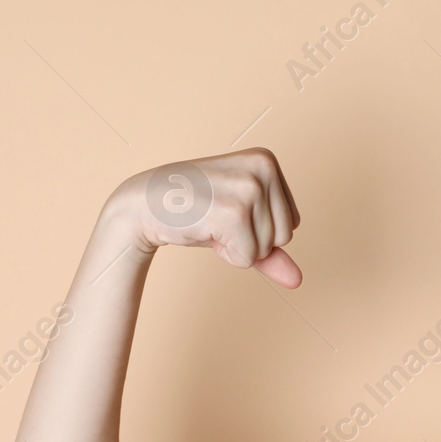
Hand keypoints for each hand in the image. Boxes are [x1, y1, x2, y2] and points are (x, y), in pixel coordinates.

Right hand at [103, 147, 302, 288]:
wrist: (143, 205)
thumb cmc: (193, 211)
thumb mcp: (238, 224)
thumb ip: (271, 250)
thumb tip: (298, 280)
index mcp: (267, 161)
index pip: (292, 223)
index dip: (258, 230)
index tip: (227, 212)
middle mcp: (263, 167)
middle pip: (284, 237)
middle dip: (250, 240)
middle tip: (216, 219)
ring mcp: (249, 188)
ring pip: (267, 249)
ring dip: (236, 247)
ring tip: (209, 222)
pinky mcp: (233, 212)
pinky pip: (248, 258)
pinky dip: (226, 255)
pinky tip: (204, 230)